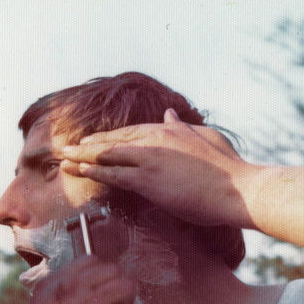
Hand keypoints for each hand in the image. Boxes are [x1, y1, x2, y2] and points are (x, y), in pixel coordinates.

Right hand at [1, 256, 140, 303]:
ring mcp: (89, 301)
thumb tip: (95, 291)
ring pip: (128, 287)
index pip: (90, 260)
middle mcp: (71, 286)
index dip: (102, 279)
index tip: (101, 300)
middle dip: (117, 292)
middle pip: (113, 271)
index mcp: (52, 283)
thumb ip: (64, 297)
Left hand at [60, 109, 258, 227]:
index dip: (109, 137)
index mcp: (170, 130)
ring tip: (64, 159)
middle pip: (114, 140)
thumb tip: (168, 114)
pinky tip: (78, 172)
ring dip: (83, 157)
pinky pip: (112, 175)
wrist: (239, 188)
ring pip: (108, 155)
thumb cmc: (229, 169)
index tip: (91, 140)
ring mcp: (150, 158)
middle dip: (88, 145)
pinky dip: (92, 172)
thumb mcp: (207, 137)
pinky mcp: (148, 179)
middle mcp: (156, 139)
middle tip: (68, 148)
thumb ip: (183, 126)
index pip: (131, 132)